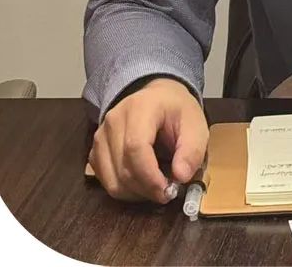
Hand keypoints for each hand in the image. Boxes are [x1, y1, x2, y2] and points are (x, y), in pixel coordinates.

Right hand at [88, 77, 207, 203]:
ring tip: (157, 185)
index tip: (169, 191)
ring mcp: (100, 136)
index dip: (150, 177)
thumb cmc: (177, 111)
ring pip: (113, 181)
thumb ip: (192, 150)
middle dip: (147, 189)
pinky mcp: (95, 150)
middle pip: (123, 168)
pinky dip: (125, 190)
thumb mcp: (196, 124)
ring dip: (137, 193)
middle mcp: (113, 120)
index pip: (135, 148)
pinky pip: (106, 181)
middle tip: (168, 192)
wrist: (158, 98)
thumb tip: (181, 177)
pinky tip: (142, 183)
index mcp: (140, 107)